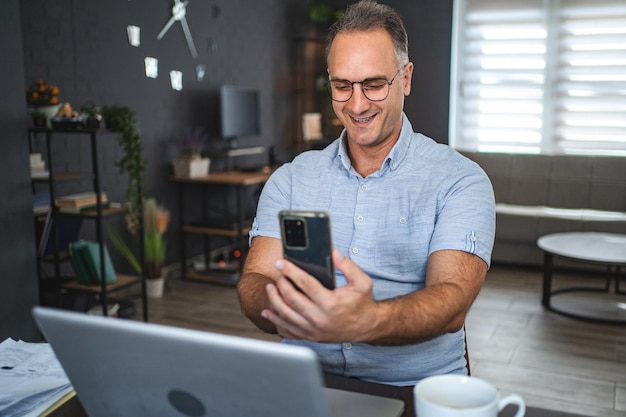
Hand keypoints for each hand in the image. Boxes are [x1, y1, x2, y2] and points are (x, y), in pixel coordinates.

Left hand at [261, 250, 380, 342]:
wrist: (366, 327)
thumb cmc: (362, 303)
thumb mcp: (362, 282)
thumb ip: (348, 266)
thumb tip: (333, 253)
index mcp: (330, 303)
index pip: (305, 283)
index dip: (290, 271)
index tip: (280, 263)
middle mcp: (319, 318)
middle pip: (291, 299)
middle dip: (280, 283)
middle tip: (277, 273)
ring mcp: (313, 330)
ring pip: (285, 314)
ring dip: (274, 300)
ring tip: (270, 288)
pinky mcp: (310, 336)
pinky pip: (287, 330)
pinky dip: (276, 321)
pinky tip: (269, 312)